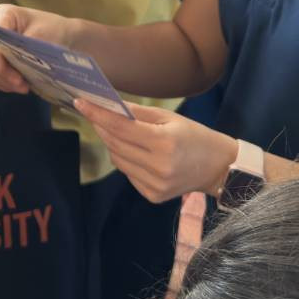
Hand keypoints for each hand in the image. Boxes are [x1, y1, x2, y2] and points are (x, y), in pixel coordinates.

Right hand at [0, 4, 72, 94]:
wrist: (65, 38)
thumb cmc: (54, 29)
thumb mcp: (42, 34)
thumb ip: (24, 46)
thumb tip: (12, 59)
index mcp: (4, 15)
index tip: (2, 68)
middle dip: (3, 71)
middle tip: (20, 83)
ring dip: (5, 80)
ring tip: (24, 87)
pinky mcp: (1, 62)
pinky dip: (6, 84)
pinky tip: (21, 86)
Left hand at [74, 99, 237, 203]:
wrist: (218, 168)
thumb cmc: (194, 136)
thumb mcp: (169, 118)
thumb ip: (137, 113)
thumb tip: (108, 103)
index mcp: (164, 143)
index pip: (121, 127)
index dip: (98, 114)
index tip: (80, 102)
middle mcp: (158, 167)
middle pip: (115, 144)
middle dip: (101, 126)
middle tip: (93, 111)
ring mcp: (155, 185)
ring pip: (117, 160)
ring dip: (112, 143)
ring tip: (118, 131)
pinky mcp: (153, 196)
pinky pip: (127, 173)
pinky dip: (125, 160)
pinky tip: (136, 152)